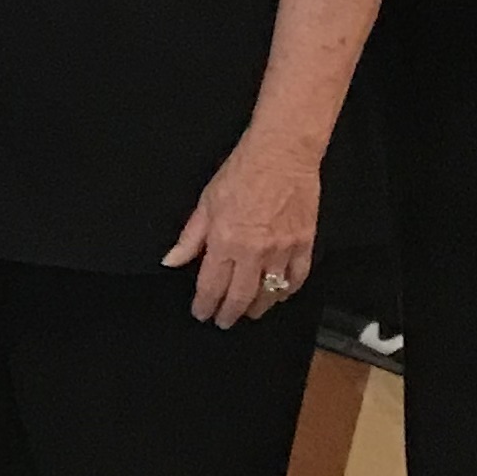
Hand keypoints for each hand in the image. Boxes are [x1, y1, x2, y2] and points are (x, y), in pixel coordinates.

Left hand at [163, 136, 315, 328]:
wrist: (282, 154)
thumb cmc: (241, 172)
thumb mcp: (206, 202)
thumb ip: (190, 237)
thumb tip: (171, 261)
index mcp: (225, 241)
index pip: (211, 286)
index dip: (205, 305)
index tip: (201, 313)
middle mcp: (254, 252)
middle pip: (241, 296)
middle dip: (229, 313)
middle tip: (223, 321)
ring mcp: (282, 250)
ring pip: (270, 293)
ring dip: (257, 308)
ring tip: (249, 313)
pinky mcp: (305, 244)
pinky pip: (297, 279)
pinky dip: (287, 292)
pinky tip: (278, 295)